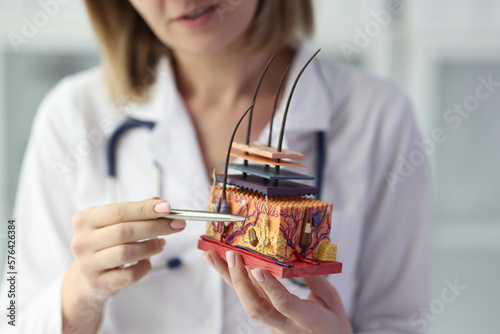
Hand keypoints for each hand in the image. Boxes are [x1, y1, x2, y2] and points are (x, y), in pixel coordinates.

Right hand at [62, 198, 184, 333]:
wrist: (87, 278)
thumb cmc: (105, 244)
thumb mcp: (113, 223)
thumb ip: (136, 211)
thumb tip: (160, 203)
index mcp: (85, 219)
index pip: (119, 211)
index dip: (145, 209)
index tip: (167, 208)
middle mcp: (83, 241)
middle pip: (125, 231)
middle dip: (155, 227)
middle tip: (175, 225)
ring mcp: (88, 264)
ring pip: (127, 253)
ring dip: (151, 246)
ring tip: (161, 243)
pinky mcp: (98, 283)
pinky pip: (129, 275)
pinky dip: (144, 267)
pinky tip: (147, 261)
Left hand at [203, 250, 352, 333]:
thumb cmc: (332, 324)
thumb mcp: (331, 300)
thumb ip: (315, 278)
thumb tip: (299, 255)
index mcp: (307, 320)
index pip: (284, 304)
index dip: (270, 287)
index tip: (258, 269)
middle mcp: (284, 325)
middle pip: (256, 307)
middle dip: (240, 280)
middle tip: (231, 255)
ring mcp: (272, 324)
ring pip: (246, 302)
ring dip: (228, 278)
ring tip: (212, 255)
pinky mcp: (265, 319)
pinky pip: (248, 298)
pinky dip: (234, 281)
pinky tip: (222, 265)